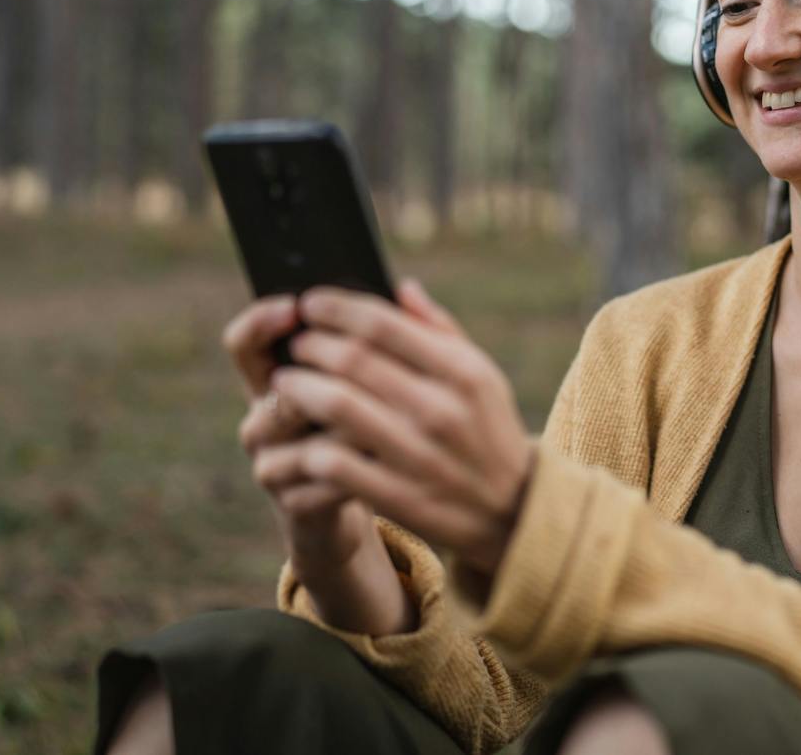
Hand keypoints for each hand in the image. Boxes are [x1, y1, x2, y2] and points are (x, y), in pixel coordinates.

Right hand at [225, 296, 373, 569]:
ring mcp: (271, 461)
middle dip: (325, 375)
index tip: (295, 306)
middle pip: (277, 386)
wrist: (371, 499)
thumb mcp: (377, 382)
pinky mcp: (291, 503)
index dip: (260, 321)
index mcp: (278, 378)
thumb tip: (406, 288)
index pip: (245, 343)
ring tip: (385, 417)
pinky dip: (356, 469)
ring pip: (304, 434)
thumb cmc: (372, 425)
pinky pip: (321, 479)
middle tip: (364, 367)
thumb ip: (386, 339)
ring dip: (347, 424)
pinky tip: (385, 462)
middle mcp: (263, 418)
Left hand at [272, 279, 535, 579]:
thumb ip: (442, 331)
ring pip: (337, 406)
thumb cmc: (488, 430)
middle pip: (353, 360)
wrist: (514, 513)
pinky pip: (335, 463)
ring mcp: (420, 455)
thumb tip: (399, 288)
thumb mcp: (483, 376)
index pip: (383, 324)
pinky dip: (309, 444)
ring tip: (286, 384)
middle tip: (296, 344)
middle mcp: (442, 410)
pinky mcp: (399, 497)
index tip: (311, 303)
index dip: (336, 308)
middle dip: (311, 345)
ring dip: (299, 389)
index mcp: (463, 372)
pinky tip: (301, 436)